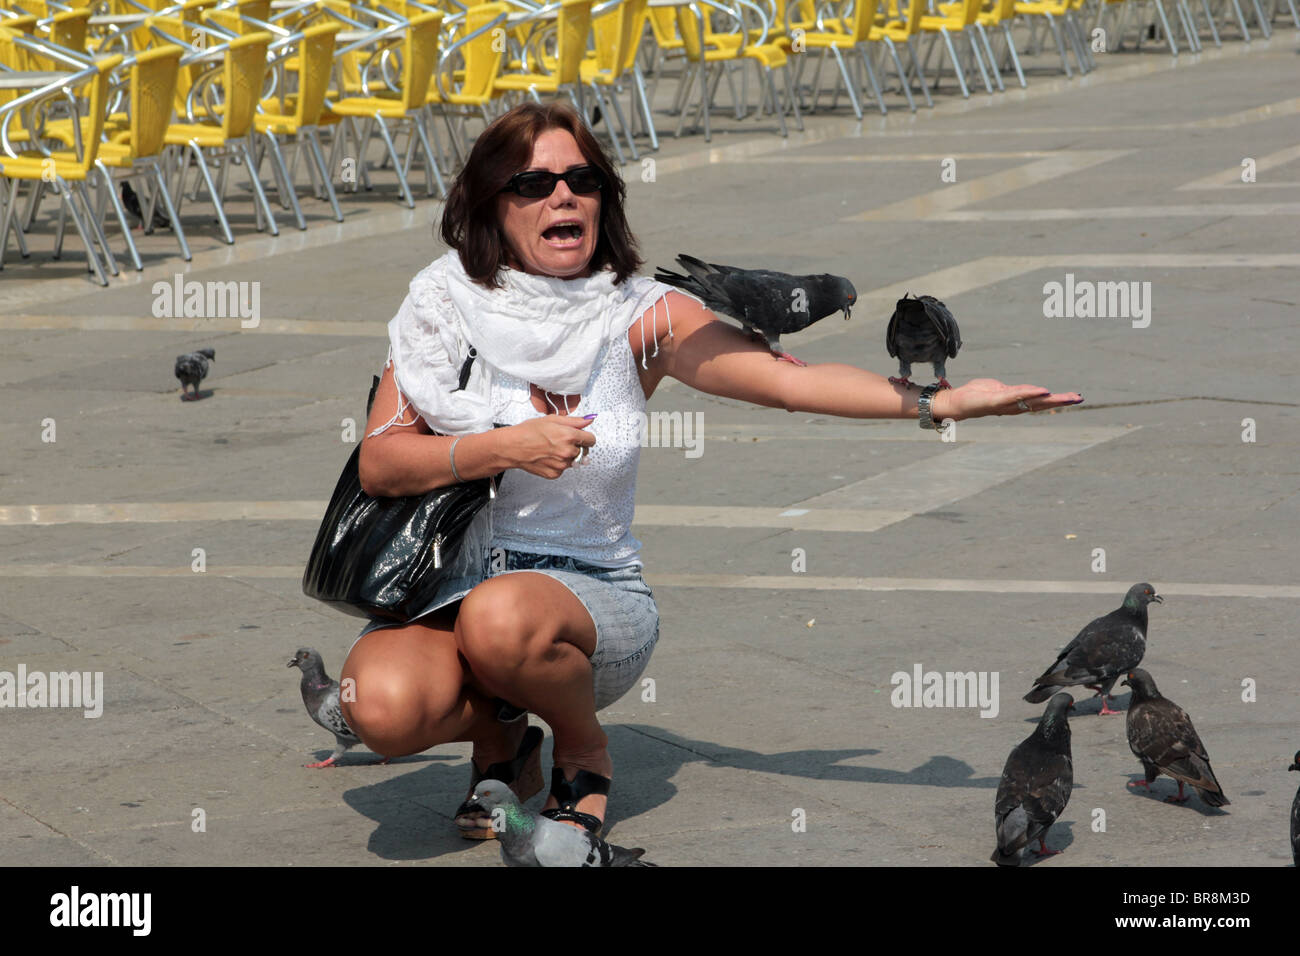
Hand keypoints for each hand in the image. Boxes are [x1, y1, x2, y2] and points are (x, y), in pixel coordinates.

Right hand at [506, 415, 595, 478]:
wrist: (512, 447)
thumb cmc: (528, 432)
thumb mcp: (552, 420)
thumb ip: (574, 421)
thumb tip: (589, 420)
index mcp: (569, 436)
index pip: (591, 439)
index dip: (585, 437)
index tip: (580, 436)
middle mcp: (568, 452)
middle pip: (583, 451)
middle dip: (575, 446)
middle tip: (560, 441)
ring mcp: (562, 465)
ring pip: (573, 460)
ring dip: (566, 455)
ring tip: (551, 448)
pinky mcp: (555, 474)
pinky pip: (563, 469)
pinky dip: (557, 464)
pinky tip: (547, 456)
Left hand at [931, 379, 1082, 421]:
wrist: (956, 402)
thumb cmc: (977, 395)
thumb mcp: (1000, 390)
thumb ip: (1015, 391)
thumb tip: (1028, 392)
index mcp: (1017, 402)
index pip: (1041, 400)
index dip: (1058, 399)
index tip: (1076, 397)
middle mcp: (1014, 406)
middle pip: (1042, 403)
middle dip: (1061, 401)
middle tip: (1079, 398)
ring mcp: (1006, 404)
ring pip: (1033, 401)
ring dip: (1052, 398)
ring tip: (1068, 396)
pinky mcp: (996, 401)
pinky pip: (1016, 396)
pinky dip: (1031, 394)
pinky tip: (1044, 391)